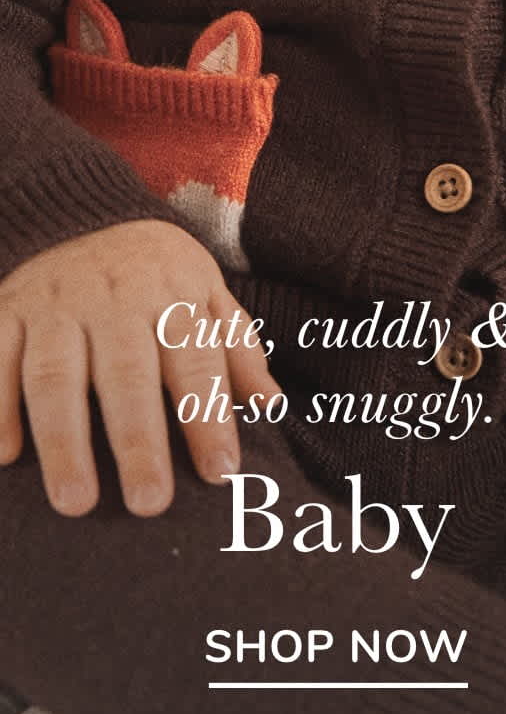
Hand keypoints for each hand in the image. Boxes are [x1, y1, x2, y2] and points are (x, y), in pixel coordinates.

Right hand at [0, 219, 281, 517]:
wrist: (81, 210)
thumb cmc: (156, 273)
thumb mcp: (206, 292)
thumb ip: (237, 349)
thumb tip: (271, 408)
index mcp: (170, 294)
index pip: (196, 360)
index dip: (209, 416)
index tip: (221, 473)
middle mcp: (111, 298)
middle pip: (126, 374)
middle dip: (137, 439)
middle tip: (149, 502)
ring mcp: (53, 306)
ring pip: (56, 375)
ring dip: (64, 440)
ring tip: (76, 503)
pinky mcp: (6, 312)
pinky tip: (5, 457)